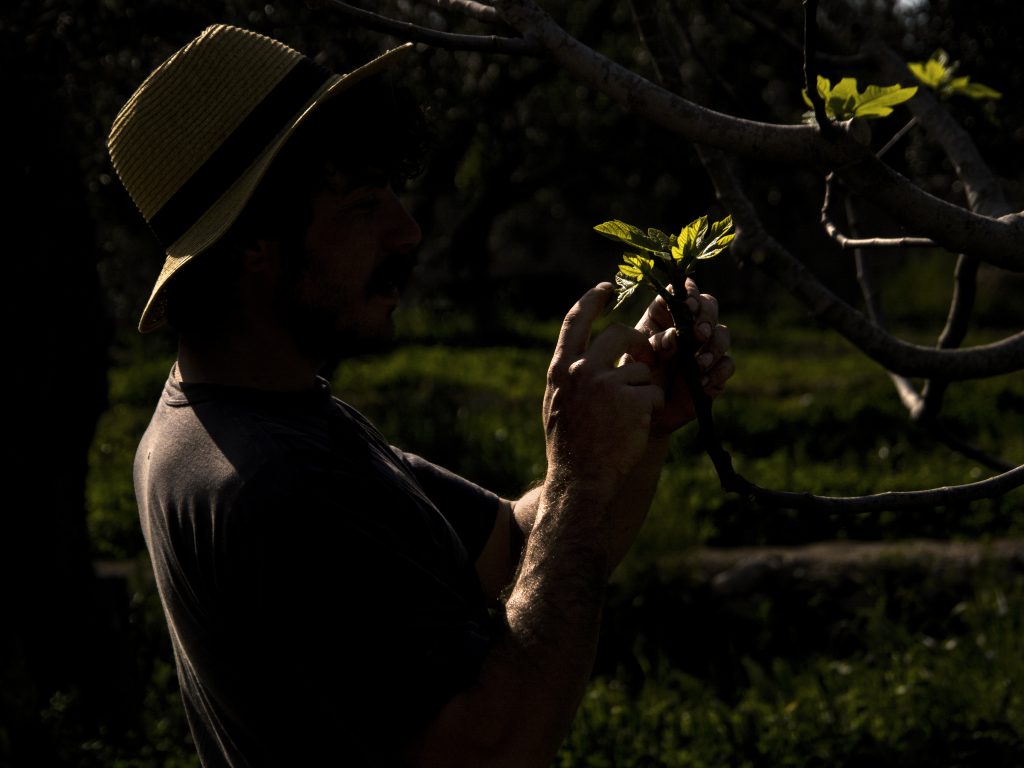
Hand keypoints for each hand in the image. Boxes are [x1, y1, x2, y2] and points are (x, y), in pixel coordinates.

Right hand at [543, 283, 664, 499]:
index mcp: (560, 370)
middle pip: (619, 333)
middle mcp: (581, 371)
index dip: (592, 300)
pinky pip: (653, 392)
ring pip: (640, 368)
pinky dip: (650, 409)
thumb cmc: (570, 447)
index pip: (575, 321)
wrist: (580, 482)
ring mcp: (607, 384)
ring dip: (641, 389)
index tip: (607, 287)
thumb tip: (579, 353)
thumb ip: (568, 376)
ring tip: (624, 419)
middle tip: (641, 359)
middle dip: (636, 343)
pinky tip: (634, 428)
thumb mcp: (556, 404)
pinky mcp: (633, 400)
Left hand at [633, 278, 733, 436]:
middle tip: (699, 334)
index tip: (688, 305)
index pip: (683, 292)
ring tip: (698, 363)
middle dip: (707, 317)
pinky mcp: (716, 371)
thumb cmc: (636, 378)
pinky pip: (727, 365)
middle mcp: (688, 327)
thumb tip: (674, 335)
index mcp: (666, 316)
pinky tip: (702, 382)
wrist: (645, 412)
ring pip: (723, 333)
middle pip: (710, 305)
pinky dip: (717, 372)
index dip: (689, 293)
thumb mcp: (638, 357)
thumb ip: (655, 343)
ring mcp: (705, 348)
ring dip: (714, 346)